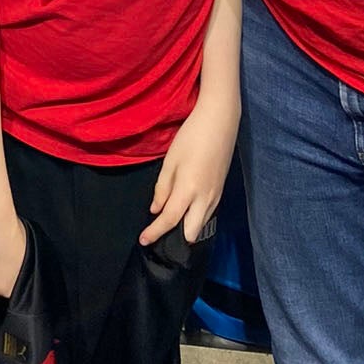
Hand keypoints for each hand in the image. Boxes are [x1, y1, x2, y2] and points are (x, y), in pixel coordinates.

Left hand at [140, 94, 238, 246]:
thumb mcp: (171, 161)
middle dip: (175, 238)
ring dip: (186, 229)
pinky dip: (195, 218)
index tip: (143, 240)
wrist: (220, 123)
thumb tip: (156, 209)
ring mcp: (216, 197)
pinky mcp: (221, 192)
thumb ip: (162, 188)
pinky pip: (207, 214)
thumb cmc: (191, 137)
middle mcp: (205, 200)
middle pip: (191, 233)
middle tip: (158, 232)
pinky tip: (186, 210)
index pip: (170, 220)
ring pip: (201, 225)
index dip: (155, 232)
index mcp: (188, 190)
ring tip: (170, 222)